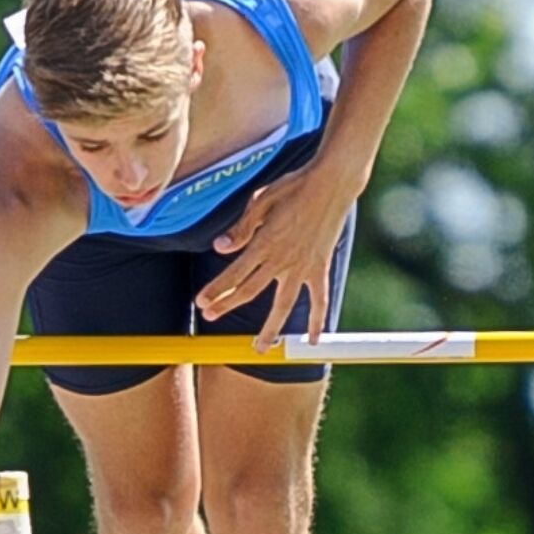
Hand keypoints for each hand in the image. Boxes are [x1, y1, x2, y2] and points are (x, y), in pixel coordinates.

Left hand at [194, 165, 352, 351]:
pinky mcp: (319, 267)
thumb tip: (220, 248)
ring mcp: (302, 266)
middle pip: (249, 291)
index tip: (201, 302)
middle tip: (210, 316)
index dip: (216, 290)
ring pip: (282, 305)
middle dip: (227, 305)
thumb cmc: (293, 187)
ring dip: (270, 329)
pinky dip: (316, 321)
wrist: (331, 184)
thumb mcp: (260, 201)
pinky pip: (318, 299)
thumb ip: (241, 228)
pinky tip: (312, 340)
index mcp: (263, 243)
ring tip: (260, 349)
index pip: (233, 273)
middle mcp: (281, 259)